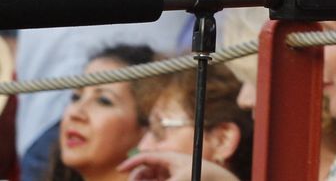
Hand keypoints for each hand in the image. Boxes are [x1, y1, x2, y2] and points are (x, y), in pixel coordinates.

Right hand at [120, 152, 238, 180]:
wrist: (215, 180)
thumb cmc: (199, 176)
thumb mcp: (177, 180)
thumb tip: (139, 180)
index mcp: (168, 158)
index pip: (145, 157)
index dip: (131, 162)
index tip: (119, 169)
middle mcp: (166, 166)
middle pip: (142, 171)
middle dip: (135, 178)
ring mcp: (167, 175)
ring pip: (146, 179)